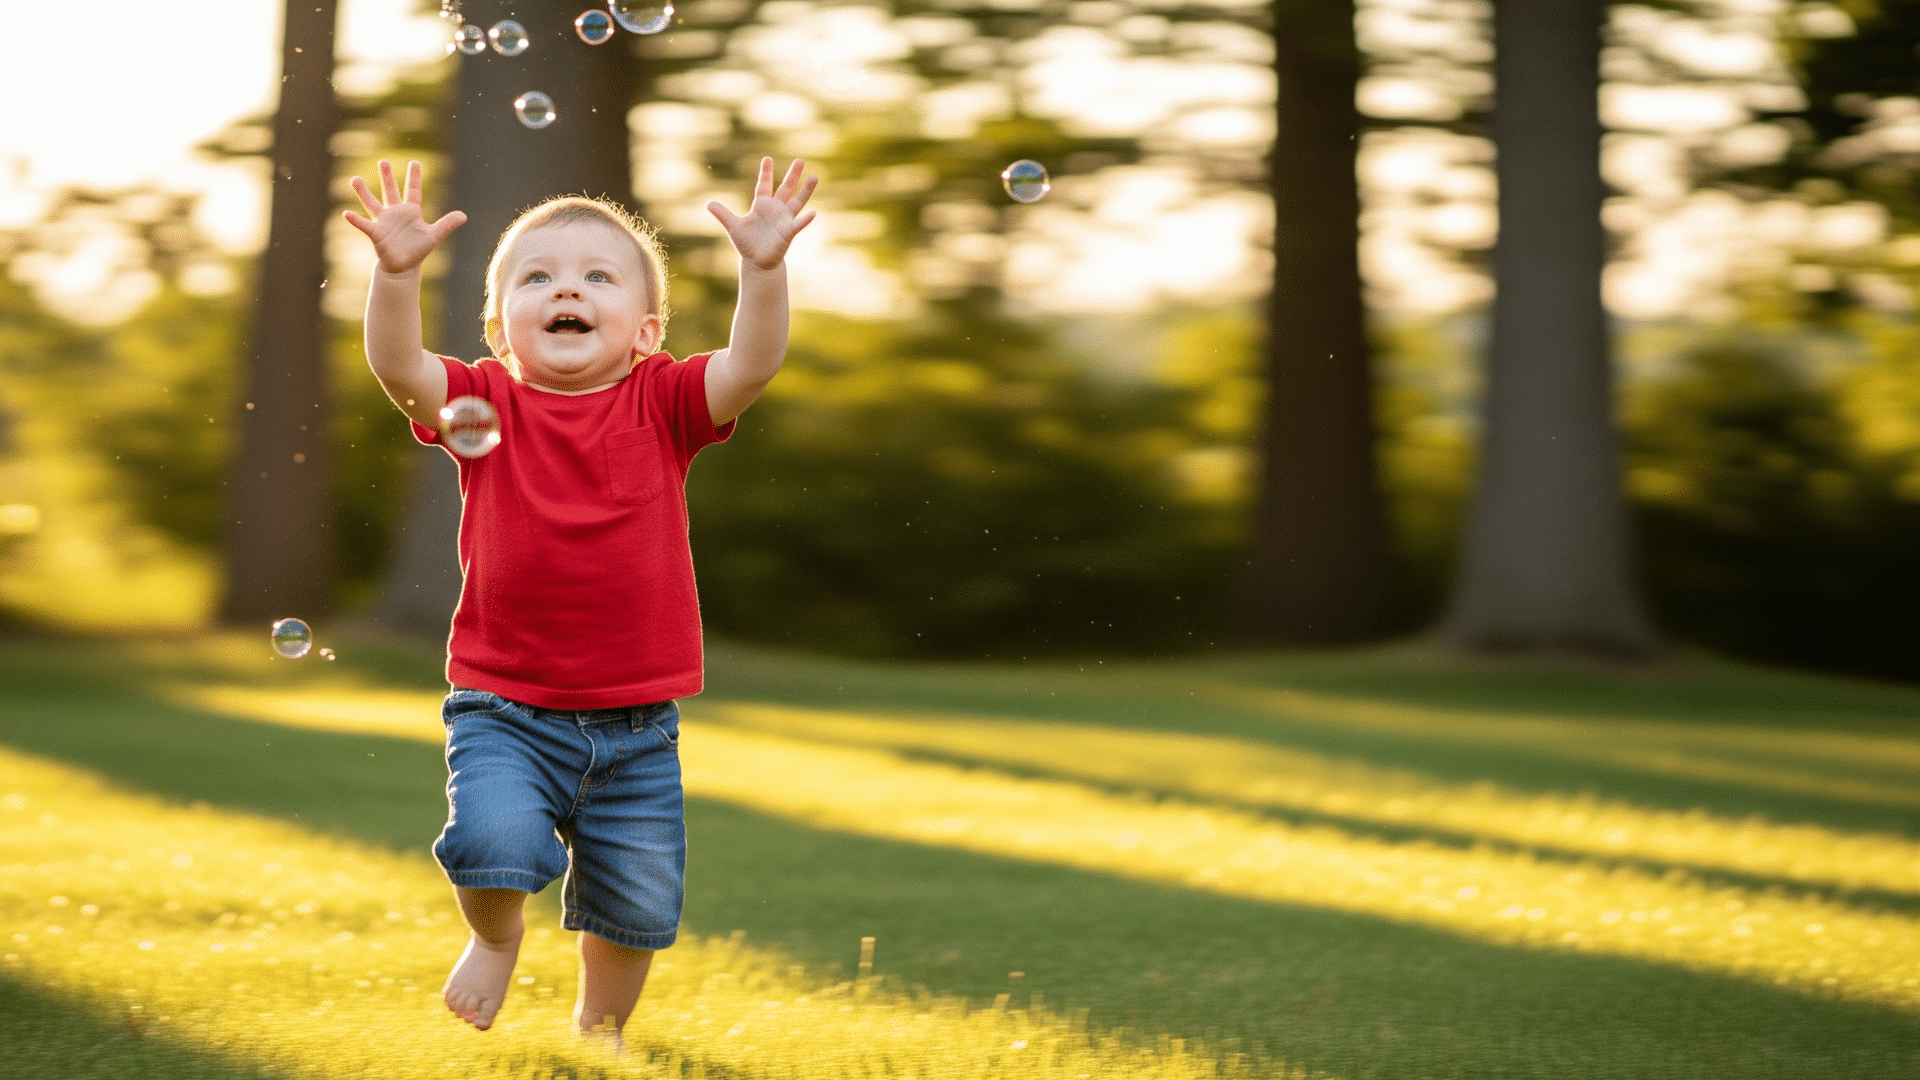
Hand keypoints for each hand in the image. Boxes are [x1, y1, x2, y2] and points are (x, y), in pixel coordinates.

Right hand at [343, 160, 465, 274]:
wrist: (403, 266)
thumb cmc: (418, 250)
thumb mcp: (434, 236)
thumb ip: (447, 224)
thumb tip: (464, 215)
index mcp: (411, 211)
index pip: (413, 191)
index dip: (414, 177)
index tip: (414, 162)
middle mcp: (396, 213)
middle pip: (390, 191)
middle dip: (387, 177)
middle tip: (383, 161)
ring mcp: (384, 221)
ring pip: (372, 203)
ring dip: (364, 193)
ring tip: (355, 180)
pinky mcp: (375, 233)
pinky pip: (364, 224)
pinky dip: (356, 220)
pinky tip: (347, 214)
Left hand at [707, 158, 817, 271]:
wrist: (757, 262)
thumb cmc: (747, 244)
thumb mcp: (733, 226)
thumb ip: (722, 214)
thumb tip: (708, 204)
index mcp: (762, 205)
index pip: (764, 185)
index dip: (766, 173)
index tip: (767, 159)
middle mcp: (776, 209)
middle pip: (786, 188)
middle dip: (793, 175)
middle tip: (800, 160)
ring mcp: (784, 220)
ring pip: (797, 202)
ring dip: (806, 190)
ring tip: (815, 177)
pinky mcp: (788, 232)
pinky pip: (798, 224)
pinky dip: (805, 220)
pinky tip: (813, 213)